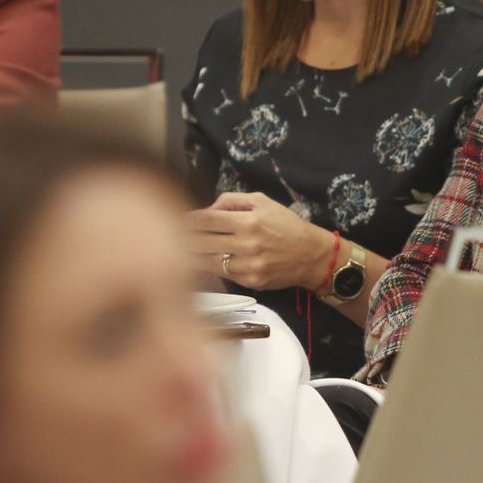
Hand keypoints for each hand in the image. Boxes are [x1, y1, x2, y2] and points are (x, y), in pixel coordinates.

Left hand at [188, 191, 335, 291]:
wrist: (312, 255)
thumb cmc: (287, 225)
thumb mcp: (263, 202)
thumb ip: (232, 201)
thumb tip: (207, 209)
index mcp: (249, 221)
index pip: (207, 220)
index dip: (188, 220)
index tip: (179, 220)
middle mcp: (247, 244)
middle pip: (202, 242)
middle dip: (183, 239)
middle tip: (170, 236)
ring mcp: (248, 266)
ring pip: (208, 262)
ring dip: (190, 257)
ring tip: (178, 252)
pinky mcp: (251, 281)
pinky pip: (222, 275)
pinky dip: (209, 269)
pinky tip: (200, 264)